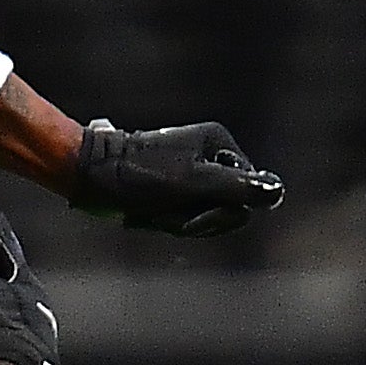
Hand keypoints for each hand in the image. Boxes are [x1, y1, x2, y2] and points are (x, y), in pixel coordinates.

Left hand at [69, 121, 281, 238]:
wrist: (88, 173)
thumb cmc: (139, 175)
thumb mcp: (193, 183)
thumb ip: (237, 188)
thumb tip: (277, 192)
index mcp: (219, 143)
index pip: (247, 192)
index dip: (220, 213)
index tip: (190, 216)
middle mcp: (208, 153)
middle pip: (225, 204)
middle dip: (197, 218)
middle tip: (164, 213)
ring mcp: (189, 169)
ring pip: (202, 212)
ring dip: (177, 220)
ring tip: (151, 211)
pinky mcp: (169, 184)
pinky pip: (181, 212)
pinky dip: (164, 219)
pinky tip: (144, 213)